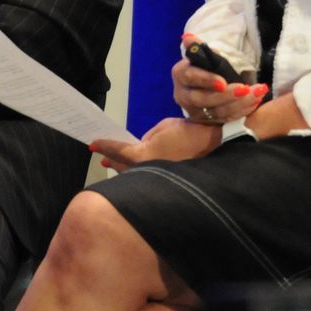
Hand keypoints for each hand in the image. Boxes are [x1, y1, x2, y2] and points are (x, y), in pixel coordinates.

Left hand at [94, 116, 222, 172]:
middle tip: (101, 156)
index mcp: (144, 155)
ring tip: (111, 162)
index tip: (92, 144)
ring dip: (123, 168)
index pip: (118, 150)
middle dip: (112, 160)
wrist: (218, 147)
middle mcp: (147, 171)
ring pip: (134, 176)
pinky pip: (148, 178)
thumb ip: (148, 137)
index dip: (104, 146)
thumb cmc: (190, 132)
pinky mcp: (167, 183)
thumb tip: (140, 145)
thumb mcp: (165, 127)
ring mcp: (157, 180)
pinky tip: (135, 170)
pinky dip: (139, 173)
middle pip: (122, 167)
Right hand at [171, 39, 265, 125]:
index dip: (206, 80)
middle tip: (245, 89)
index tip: (223, 82)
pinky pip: (225, 120)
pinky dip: (241, 112)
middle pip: (202, 99)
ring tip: (257, 94)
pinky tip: (254, 102)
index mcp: (180, 75)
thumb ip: (197, 47)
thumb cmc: (205, 66)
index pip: (191, 78)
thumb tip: (189, 38)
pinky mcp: (206, 122)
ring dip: (239, 104)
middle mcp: (183, 95)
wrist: (205, 84)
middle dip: (226, 96)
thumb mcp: (202, 54)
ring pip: (216, 112)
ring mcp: (194, 111)